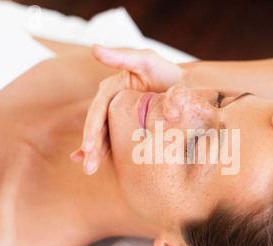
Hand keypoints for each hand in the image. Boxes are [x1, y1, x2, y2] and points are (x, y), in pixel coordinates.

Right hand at [70, 45, 182, 173]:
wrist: (184, 87)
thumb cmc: (166, 71)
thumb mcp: (146, 60)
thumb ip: (122, 57)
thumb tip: (93, 48)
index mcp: (112, 89)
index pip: (98, 110)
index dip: (92, 128)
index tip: (88, 146)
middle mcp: (112, 103)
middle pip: (98, 127)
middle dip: (91, 147)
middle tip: (88, 167)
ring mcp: (120, 117)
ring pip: (105, 137)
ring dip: (95, 154)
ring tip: (89, 170)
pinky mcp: (128, 127)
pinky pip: (116, 140)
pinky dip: (105, 152)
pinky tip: (96, 163)